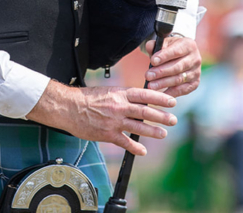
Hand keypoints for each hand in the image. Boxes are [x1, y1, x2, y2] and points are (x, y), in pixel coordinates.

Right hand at [27, 80, 177, 155]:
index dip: (160, 98)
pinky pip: (125, 142)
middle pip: (145, 111)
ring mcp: (114, 121)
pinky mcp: (107, 134)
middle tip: (173, 119)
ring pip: (138, 127)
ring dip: (153, 131)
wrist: (69, 107)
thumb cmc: (88, 97)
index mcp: (120, 93)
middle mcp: (119, 106)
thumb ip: (123, 96)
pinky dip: (135, 147)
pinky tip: (143, 151)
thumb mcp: (108, 91)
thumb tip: (139, 100)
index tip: (172, 101)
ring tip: (163, 134)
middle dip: (161, 116)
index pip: (145, 94)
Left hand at [145, 35, 200, 96]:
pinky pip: (182, 90)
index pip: (176, 51)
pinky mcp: (195, 83)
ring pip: (179, 79)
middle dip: (161, 72)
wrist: (182, 56)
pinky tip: (160, 94)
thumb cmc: (170, 49)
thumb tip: (150, 47)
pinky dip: (170, 92)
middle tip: (148, 76)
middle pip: (177, 67)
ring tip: (151, 85)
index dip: (164, 56)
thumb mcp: (164, 43)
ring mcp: (196, 72)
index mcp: (188, 45)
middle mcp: (195, 58)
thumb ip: (156, 45)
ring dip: (163, 83)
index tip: (152, 61)